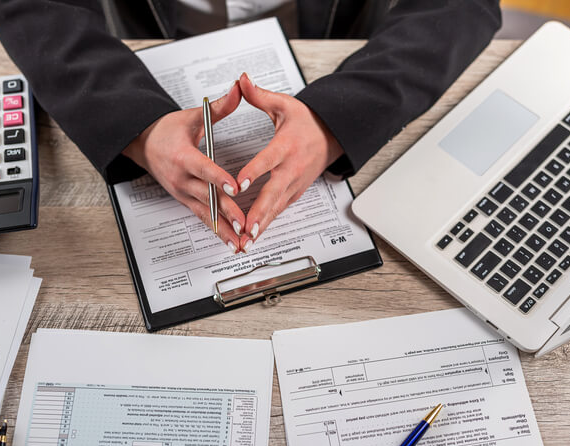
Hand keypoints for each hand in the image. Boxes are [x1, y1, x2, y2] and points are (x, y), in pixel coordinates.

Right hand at [123, 82, 244, 252]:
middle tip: (244, 222)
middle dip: (226, 211)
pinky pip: (203, 219)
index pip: (203, 169)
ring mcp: (182, 193)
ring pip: (206, 213)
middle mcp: (181, 179)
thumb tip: (239, 88)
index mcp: (182, 156)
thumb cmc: (167, 131)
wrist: (143, 144)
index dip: (219, 178)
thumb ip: (219, 106)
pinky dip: (218, 231)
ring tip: (240, 242)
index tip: (234, 186)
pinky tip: (231, 242)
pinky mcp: (185, 201)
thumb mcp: (192, 116)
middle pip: (207, 196)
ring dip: (224, 229)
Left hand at [236, 72, 343, 251]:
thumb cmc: (306, 122)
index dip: (254, 172)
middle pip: (274, 192)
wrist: (331, 136)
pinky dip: (267, 224)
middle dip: (260, 212)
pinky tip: (254, 236)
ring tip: (248, 240)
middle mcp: (292, 168)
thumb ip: (259, 96)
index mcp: (287, 146)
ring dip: (262, 224)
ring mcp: (295, 184)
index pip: (268, 160)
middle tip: (246, 226)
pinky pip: (279, 210)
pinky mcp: (295, 193)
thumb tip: (242, 80)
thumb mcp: (284, 105)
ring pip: (277, 207)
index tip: (239, 183)